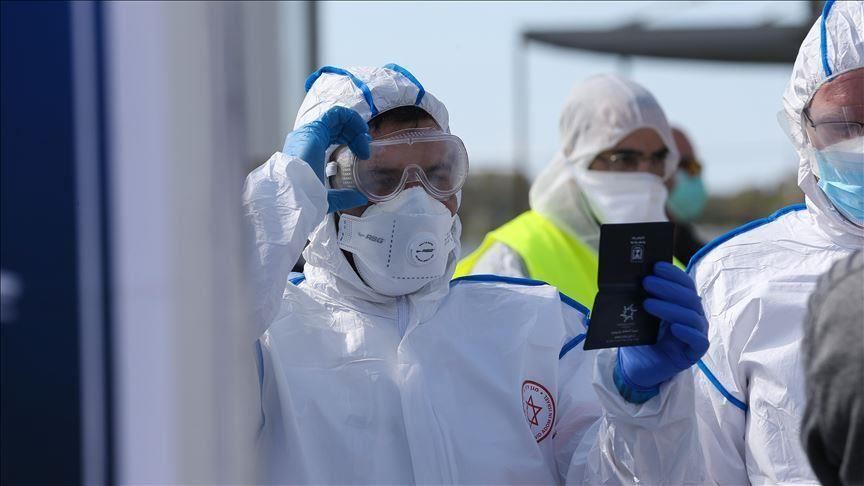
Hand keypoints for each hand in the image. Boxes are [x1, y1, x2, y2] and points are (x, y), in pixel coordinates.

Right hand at [282, 106, 371, 212]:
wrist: (294, 194)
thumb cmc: (303, 198)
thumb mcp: (327, 198)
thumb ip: (344, 196)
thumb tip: (360, 198)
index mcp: (308, 152)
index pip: (332, 137)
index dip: (350, 141)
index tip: (363, 153)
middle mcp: (308, 140)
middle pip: (336, 128)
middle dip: (355, 134)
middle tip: (366, 146)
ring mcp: (310, 133)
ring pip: (337, 119)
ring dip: (355, 126)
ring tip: (365, 137)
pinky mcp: (315, 129)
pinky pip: (335, 114)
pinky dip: (351, 118)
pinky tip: (360, 129)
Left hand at [615, 261, 708, 402]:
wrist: (636, 365)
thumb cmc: (640, 336)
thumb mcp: (638, 314)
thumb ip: (639, 297)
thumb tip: (628, 277)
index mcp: (681, 303)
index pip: (684, 284)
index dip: (673, 274)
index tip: (656, 266)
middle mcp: (692, 315)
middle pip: (688, 298)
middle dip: (667, 287)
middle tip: (647, 282)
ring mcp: (695, 333)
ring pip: (691, 317)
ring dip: (670, 308)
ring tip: (648, 303)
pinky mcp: (694, 353)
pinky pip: (698, 341)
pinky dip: (688, 332)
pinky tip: (674, 327)